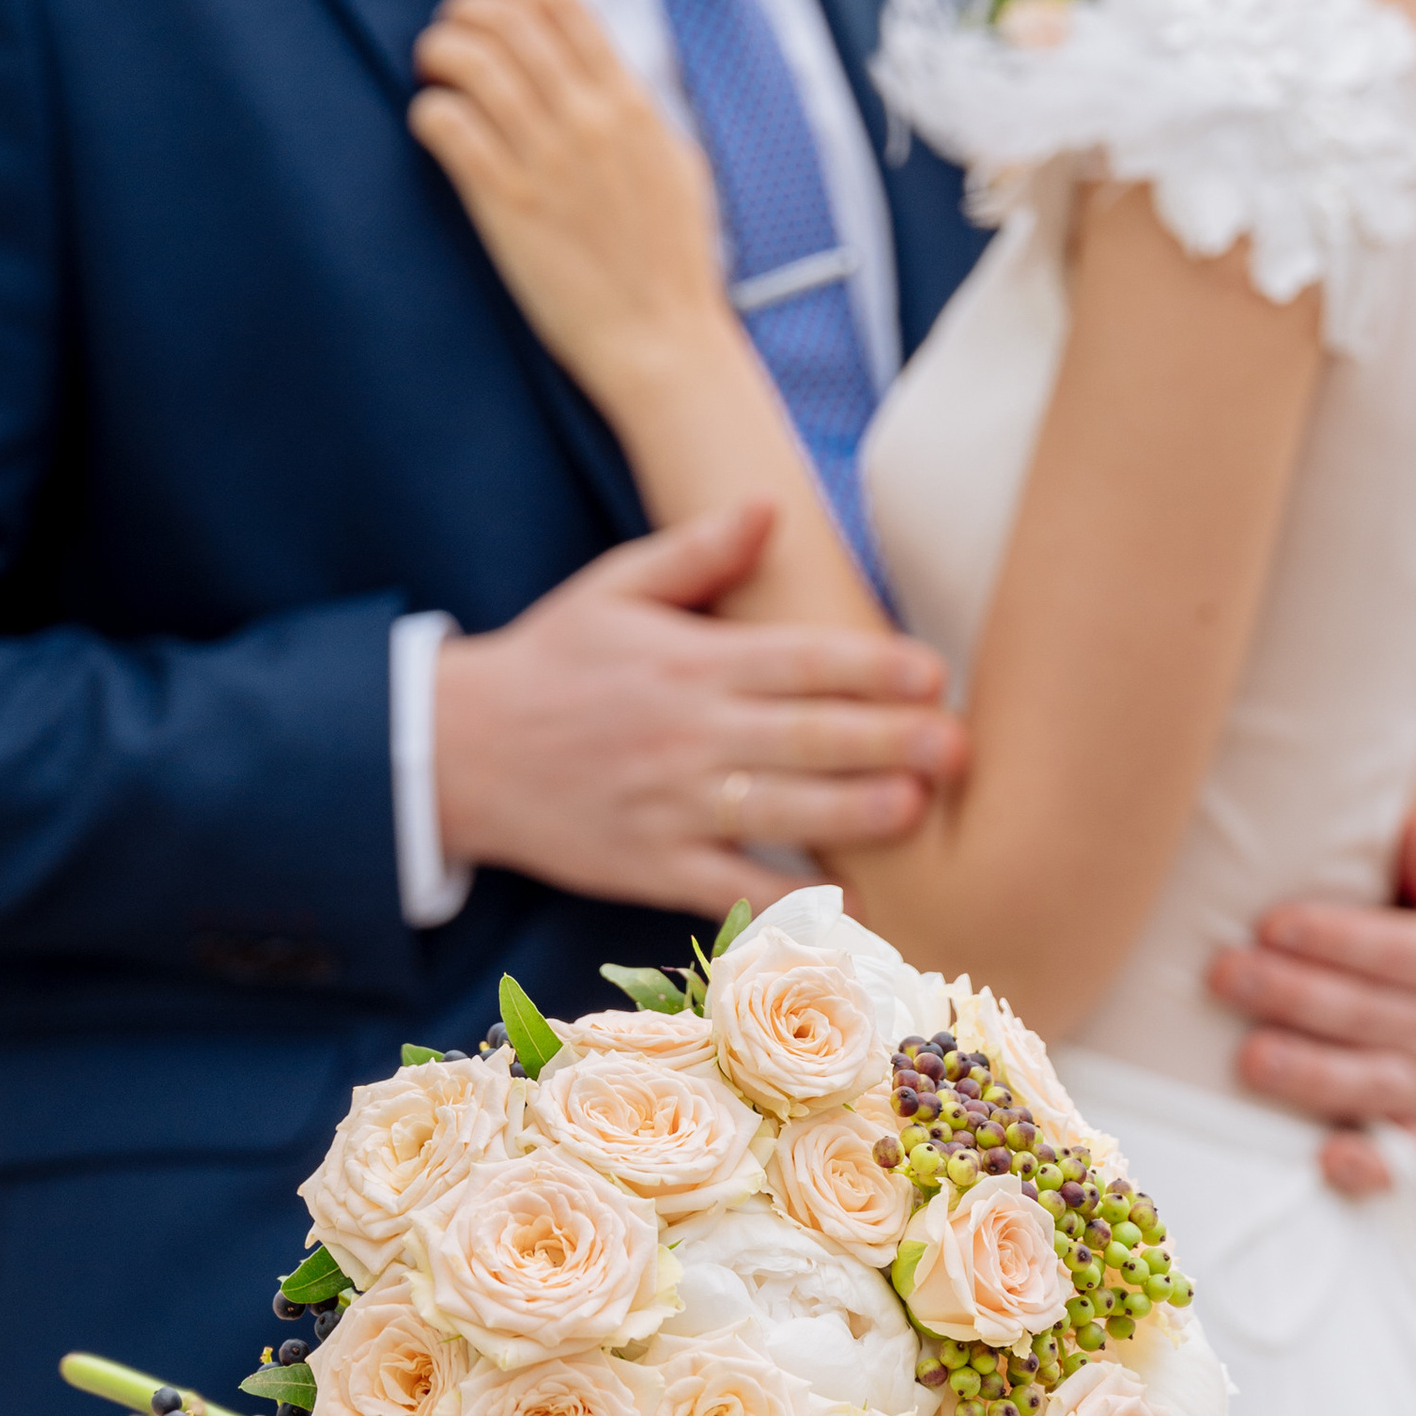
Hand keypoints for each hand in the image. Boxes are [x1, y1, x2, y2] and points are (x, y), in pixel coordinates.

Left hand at [411, 0, 722, 400]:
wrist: (660, 340)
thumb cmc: (670, 261)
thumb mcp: (676, 165)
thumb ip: (639, 113)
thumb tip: (606, 76)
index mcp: (632, 103)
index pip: (564, 5)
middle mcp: (589, 120)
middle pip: (509, 20)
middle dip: (464, 11)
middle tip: (448, 32)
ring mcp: (546, 160)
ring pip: (472, 62)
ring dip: (439, 51)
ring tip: (431, 70)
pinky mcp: (506, 204)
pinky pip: (450, 127)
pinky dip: (430, 110)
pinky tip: (433, 123)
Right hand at [432, 502, 963, 919]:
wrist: (456, 751)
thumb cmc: (550, 663)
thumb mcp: (613, 589)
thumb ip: (697, 552)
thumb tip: (769, 507)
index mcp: (690, 663)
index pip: (797, 660)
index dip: (869, 667)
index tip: (931, 673)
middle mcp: (688, 734)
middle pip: (806, 736)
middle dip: (889, 741)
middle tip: (958, 747)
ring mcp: (670, 806)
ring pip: (780, 812)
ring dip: (856, 814)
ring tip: (919, 811)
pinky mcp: (651, 867)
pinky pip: (731, 891)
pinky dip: (789, 902)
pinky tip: (852, 909)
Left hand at [1206, 808, 1415, 1196]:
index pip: (1393, 950)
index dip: (1334, 938)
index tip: (1272, 923)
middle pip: (1366, 1014)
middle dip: (1292, 996)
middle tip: (1223, 975)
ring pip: (1370, 1083)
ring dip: (1309, 1075)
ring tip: (1249, 1060)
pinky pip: (1398, 1154)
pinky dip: (1365, 1165)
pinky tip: (1322, 1161)